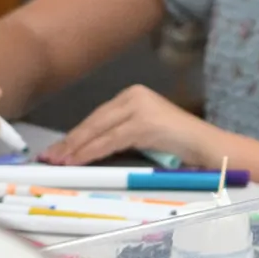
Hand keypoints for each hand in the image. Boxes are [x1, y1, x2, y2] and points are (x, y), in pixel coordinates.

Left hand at [45, 84, 220, 168]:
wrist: (209, 147)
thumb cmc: (179, 146)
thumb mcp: (143, 135)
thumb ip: (119, 135)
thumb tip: (86, 150)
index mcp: (133, 95)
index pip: (97, 116)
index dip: (75, 134)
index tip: (57, 149)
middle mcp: (134, 95)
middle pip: (94, 121)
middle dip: (70, 141)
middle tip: (49, 157)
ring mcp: (139, 107)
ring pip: (99, 131)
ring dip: (76, 149)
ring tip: (59, 162)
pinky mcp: (144, 123)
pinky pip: (110, 140)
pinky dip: (91, 152)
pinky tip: (78, 161)